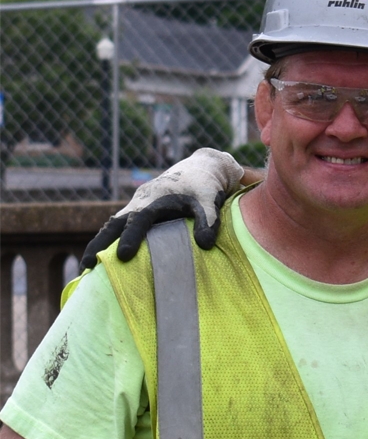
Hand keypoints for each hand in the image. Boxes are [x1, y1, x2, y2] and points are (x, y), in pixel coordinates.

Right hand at [80, 149, 244, 269]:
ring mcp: (136, 205)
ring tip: (86, 269)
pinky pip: (119, 226)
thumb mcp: (210, 202)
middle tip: (87, 266)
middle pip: (114, 223)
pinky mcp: (138, 210)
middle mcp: (140, 201)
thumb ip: (208, 221)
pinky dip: (109, 241)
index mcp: (155, 198)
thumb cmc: (205, 187)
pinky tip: (102, 260)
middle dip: (99, 244)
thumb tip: (205, 245)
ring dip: (98, 245)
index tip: (124, 256)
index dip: (131, 236)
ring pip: (112, 225)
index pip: (139, 219)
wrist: (199, 170)